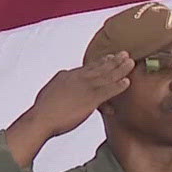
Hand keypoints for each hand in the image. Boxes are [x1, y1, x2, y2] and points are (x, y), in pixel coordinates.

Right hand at [5, 53, 132, 167]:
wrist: (41, 118)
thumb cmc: (42, 111)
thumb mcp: (48, 93)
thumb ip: (58, 89)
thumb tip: (58, 89)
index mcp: (67, 75)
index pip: (86, 67)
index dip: (99, 62)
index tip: (108, 57)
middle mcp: (77, 77)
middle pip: (99, 67)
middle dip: (112, 60)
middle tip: (124, 53)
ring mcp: (85, 87)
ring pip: (106, 75)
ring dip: (120, 68)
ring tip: (130, 62)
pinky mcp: (90, 98)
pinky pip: (108, 90)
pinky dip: (118, 86)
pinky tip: (127, 82)